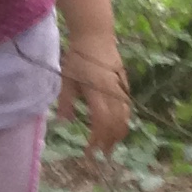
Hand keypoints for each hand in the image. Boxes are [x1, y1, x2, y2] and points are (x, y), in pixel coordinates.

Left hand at [57, 41, 132, 158]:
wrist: (96, 37)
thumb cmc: (77, 57)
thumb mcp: (66, 79)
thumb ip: (66, 102)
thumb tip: (65, 122)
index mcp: (97, 92)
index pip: (101, 123)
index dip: (96, 139)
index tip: (89, 151)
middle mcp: (113, 93)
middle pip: (116, 124)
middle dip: (109, 141)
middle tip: (101, 154)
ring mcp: (121, 89)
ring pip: (125, 118)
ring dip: (118, 134)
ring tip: (110, 145)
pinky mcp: (125, 86)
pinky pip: (127, 109)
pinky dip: (123, 122)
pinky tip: (116, 127)